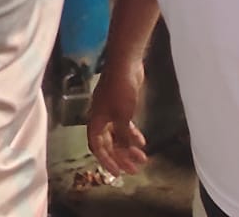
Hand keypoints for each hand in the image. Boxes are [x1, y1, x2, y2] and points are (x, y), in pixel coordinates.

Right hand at [87, 61, 148, 177]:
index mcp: (96, 120)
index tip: (117, 173)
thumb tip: (124, 152)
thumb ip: (122, 135)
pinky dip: (131, 135)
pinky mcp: (120, 105)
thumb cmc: (120, 90)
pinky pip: (123, 126)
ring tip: (142, 158)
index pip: (96, 146)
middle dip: (120, 157)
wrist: (125, 66)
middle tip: (134, 170)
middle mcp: (101, 118)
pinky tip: (142, 141)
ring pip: (117, 135)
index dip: (106, 160)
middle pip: (107, 143)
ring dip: (128, 147)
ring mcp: (110, 111)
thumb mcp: (122, 116)